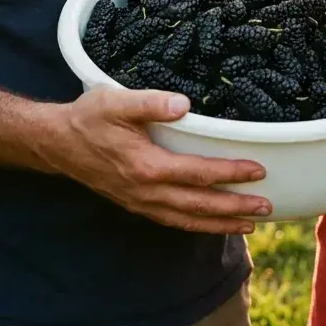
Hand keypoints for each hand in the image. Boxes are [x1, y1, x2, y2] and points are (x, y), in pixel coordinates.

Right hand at [52, 87, 271, 234]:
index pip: (198, 173)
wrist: (58, 143)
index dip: (230, 173)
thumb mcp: (117, 100)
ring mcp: (141, 201)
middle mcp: (147, 190)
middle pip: (199, 204)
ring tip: (249, 224)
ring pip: (188, 218)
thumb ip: (151, 102)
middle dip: (235, 208)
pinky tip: (210, 223)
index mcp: (147, 165)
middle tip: (267, 207)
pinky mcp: (136, 203)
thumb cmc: (89, 117)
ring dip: (220, 223)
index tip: (258, 170)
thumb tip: (184, 105)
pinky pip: (172, 220)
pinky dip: (196, 224)